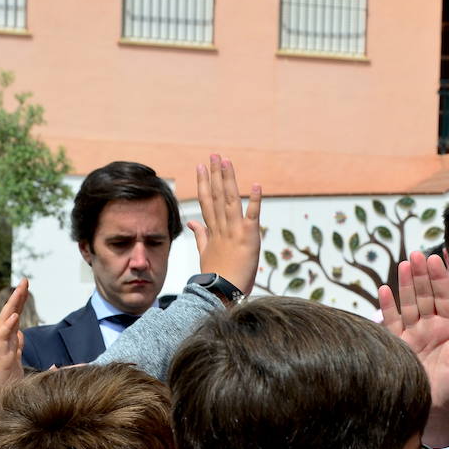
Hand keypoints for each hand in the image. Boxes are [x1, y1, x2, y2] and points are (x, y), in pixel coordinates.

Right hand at [0, 279, 27, 418]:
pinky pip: (3, 341)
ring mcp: (1, 350)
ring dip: (12, 307)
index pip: (14, 317)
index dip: (19, 302)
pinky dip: (9, 328)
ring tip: (19, 291)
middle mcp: (3, 343)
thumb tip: (22, 335)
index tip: (25, 286)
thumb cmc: (5, 384)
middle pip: (9, 315)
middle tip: (25, 281)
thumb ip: (18, 347)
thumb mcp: (16, 362)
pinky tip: (15, 316)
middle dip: (16, 298)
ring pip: (5, 324)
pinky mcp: (1, 360)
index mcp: (8, 342)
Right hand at [187, 155, 261, 297]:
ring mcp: (234, 232)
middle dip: (215, 174)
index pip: (207, 202)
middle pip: (217, 196)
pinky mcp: (249, 238)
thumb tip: (192, 222)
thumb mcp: (206, 254)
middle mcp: (222, 228)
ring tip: (227, 161)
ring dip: (229, 180)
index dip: (204, 183)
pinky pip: (252, 216)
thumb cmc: (217, 276)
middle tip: (214, 155)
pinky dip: (255, 201)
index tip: (201, 167)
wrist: (224, 293)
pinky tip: (256, 185)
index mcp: (213, 231)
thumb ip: (200, 235)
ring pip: (230, 200)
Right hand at [380, 252, 448, 446]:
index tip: (436, 259)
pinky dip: (388, 307)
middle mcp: (431, 327)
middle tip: (417, 254)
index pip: (445, 297)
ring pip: (409, 304)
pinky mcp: (399, 345)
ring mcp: (414, 335)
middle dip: (422, 274)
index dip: (440, 278)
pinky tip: (385, 290)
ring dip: (406, 284)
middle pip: (425, 295)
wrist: (435, 411)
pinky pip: (392, 322)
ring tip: (404, 264)